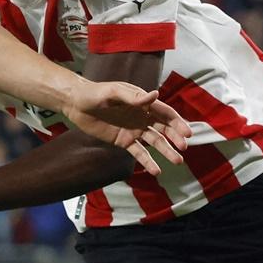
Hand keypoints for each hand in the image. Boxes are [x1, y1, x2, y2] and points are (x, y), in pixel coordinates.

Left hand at [62, 79, 191, 173]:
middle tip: (183, 147)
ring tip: (176, 161)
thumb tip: (155, 95)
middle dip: (175, 138)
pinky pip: (138, 153)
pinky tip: (156, 171)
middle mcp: (141, 117)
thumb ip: (133, 97)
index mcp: (142, 102)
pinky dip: (148, 162)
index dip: (177, 122)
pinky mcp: (123, 141)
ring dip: (166, 151)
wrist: (75, 104)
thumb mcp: (113, 92)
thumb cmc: (94, 93)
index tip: (187, 133)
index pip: (165, 113)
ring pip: (155, 142)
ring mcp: (134, 130)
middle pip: (163, 128)